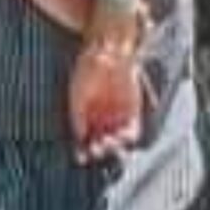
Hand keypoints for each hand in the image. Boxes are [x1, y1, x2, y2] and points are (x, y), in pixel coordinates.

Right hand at [70, 44, 143, 162]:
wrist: (107, 52)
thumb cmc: (87, 70)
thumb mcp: (76, 94)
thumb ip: (77, 118)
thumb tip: (79, 138)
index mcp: (86, 117)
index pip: (85, 141)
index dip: (83, 152)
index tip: (81, 158)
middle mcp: (102, 120)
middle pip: (102, 145)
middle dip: (99, 150)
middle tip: (96, 149)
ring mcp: (118, 117)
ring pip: (118, 142)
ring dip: (114, 146)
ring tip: (109, 141)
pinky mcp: (133, 113)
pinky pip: (133, 131)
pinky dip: (128, 136)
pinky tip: (122, 134)